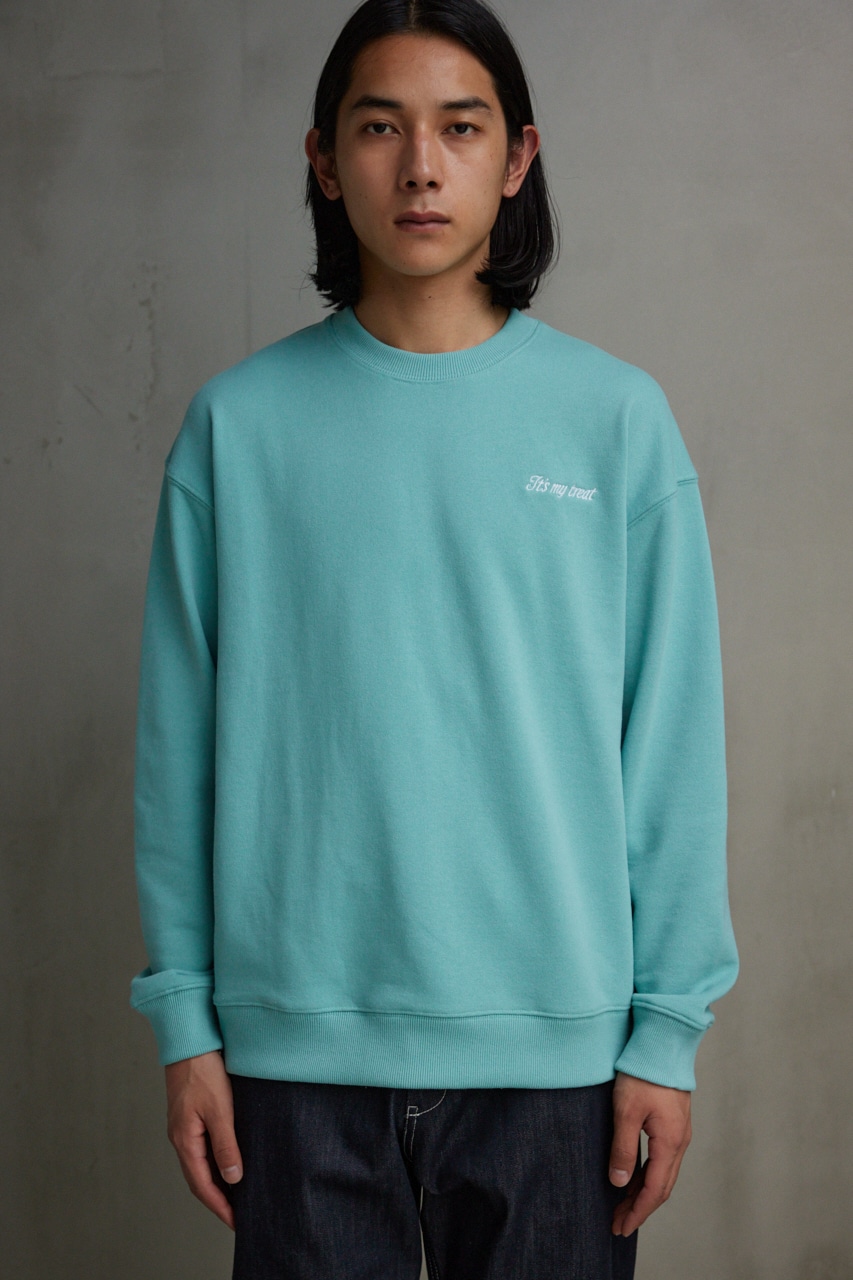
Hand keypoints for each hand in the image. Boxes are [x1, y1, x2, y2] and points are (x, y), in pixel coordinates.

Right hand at [165, 1049, 242, 1229]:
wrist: (190, 1039)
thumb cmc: (204, 1070)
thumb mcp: (221, 1109)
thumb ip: (226, 1145)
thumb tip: (233, 1179)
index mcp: (185, 1140)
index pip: (202, 1185)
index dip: (219, 1206)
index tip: (236, 1222)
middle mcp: (180, 1137)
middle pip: (198, 1178)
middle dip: (217, 1199)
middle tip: (238, 1214)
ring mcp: (183, 1126)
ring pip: (199, 1163)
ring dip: (215, 1181)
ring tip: (236, 1193)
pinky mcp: (189, 1114)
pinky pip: (201, 1147)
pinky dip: (214, 1161)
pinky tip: (228, 1160)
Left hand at [608, 1071, 691, 1236]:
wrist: (663, 1041)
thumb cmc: (643, 1073)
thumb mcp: (626, 1111)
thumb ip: (623, 1149)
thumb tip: (619, 1182)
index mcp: (670, 1143)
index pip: (655, 1191)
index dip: (638, 1212)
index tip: (621, 1228)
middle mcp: (680, 1142)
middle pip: (662, 1187)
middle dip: (640, 1208)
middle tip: (618, 1223)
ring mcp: (679, 1132)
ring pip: (663, 1174)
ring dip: (644, 1191)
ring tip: (622, 1205)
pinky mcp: (674, 1122)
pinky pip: (663, 1159)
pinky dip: (648, 1174)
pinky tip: (634, 1176)